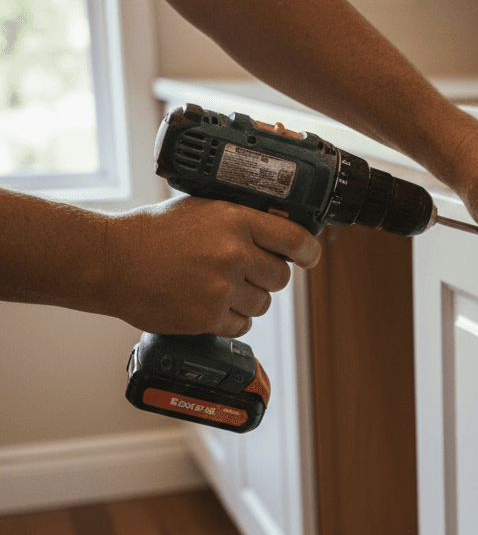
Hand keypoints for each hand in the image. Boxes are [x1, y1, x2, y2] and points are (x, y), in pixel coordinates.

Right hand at [103, 195, 320, 335]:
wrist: (111, 262)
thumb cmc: (154, 234)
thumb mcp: (202, 209)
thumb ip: (242, 220)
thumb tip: (281, 229)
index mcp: (235, 220)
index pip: (295, 240)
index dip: (308, 252)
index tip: (308, 257)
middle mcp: (233, 254)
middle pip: (280, 277)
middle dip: (265, 276)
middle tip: (239, 271)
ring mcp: (222, 288)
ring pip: (262, 304)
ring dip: (246, 299)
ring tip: (214, 285)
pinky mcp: (209, 317)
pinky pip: (242, 325)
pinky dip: (228, 318)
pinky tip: (204, 302)